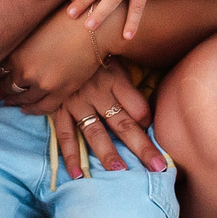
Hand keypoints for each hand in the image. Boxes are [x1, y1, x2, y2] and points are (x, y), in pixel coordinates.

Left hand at [0, 5, 106, 112]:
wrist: (93, 28)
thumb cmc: (66, 18)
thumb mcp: (36, 26)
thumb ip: (22, 41)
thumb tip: (12, 47)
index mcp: (17, 52)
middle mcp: (26, 71)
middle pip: (7, 85)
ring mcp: (44, 84)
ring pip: (22, 98)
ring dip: (13, 100)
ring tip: (8, 101)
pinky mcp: (61, 92)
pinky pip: (42, 107)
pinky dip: (32, 110)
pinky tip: (25, 109)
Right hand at [50, 65, 165, 177]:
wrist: (59, 43)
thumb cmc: (92, 55)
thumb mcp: (114, 60)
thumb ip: (127, 85)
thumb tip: (144, 116)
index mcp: (115, 79)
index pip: (137, 106)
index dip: (147, 120)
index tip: (152, 130)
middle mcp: (98, 93)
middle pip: (124, 124)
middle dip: (142, 147)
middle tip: (158, 167)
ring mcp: (77, 102)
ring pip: (96, 133)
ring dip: (108, 154)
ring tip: (121, 173)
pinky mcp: (58, 109)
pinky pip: (65, 135)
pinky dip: (70, 155)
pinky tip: (78, 174)